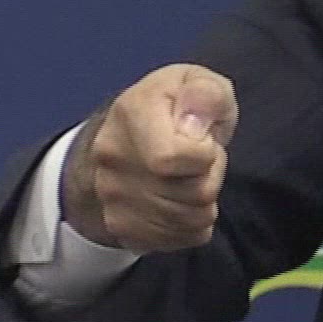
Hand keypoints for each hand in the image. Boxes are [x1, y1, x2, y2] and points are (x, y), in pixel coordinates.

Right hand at [62, 64, 237, 252]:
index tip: (203, 140)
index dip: (205, 154)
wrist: (130, 135)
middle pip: (192, 194)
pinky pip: (182, 240)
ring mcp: (112, 198)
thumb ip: (205, 94)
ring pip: (189, 221)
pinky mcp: (123, 228)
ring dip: (204, 201)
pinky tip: (183, 199)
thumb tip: (194, 126)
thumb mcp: (198, 81)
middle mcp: (112, 158)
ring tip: (191, 176)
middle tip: (200, 159)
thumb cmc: (175, 106)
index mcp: (131, 113)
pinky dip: (193, 224)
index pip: (171, 158)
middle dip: (211, 176)